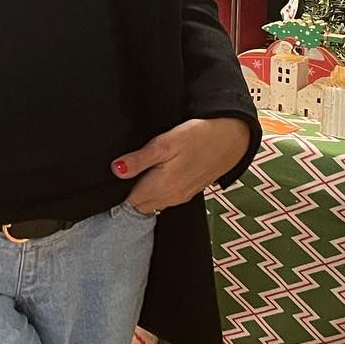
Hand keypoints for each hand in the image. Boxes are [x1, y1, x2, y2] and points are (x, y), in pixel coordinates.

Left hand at [112, 118, 252, 215]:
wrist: (231, 139)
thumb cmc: (199, 137)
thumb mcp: (164, 143)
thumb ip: (139, 160)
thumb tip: (116, 170)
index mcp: (162, 187)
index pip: (129, 203)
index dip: (118, 193)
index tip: (112, 181)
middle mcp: (171, 198)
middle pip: (140, 206)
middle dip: (128, 195)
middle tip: (124, 175)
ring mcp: (181, 197)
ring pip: (153, 203)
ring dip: (143, 194)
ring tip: (138, 174)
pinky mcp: (189, 192)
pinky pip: (165, 199)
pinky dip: (157, 192)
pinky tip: (157, 175)